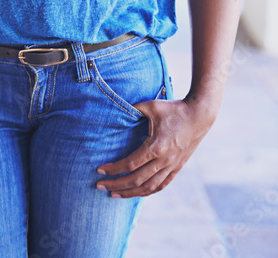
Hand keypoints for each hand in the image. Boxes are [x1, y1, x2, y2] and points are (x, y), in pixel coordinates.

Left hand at [95, 98, 214, 197]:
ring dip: (130, 193)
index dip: (113, 169)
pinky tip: (137, 193)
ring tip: (114, 195)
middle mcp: (164, 161)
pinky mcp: (177, 168)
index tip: (100, 170)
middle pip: (136, 180)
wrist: (200, 115)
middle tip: (99, 186)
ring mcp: (172, 166)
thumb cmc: (174, 109)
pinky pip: (161, 185)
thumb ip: (133, 109)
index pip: (130, 164)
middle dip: (116, 185)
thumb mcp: (151, 106)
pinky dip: (147, 192)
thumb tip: (117, 109)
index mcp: (156, 147)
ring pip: (148, 188)